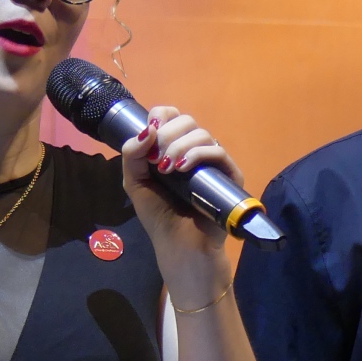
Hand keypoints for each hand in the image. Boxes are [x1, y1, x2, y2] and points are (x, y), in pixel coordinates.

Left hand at [121, 106, 242, 266]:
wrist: (179, 245)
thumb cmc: (159, 216)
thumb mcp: (135, 182)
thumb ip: (132, 154)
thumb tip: (147, 129)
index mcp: (173, 148)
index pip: (172, 115)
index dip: (161, 116)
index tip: (150, 134)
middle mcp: (194, 151)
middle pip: (186, 121)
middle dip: (167, 135)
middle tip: (156, 160)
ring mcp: (213, 162)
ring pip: (202, 134)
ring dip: (179, 146)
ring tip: (168, 169)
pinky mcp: (229, 175)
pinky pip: (218, 151)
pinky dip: (198, 154)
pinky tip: (183, 168)